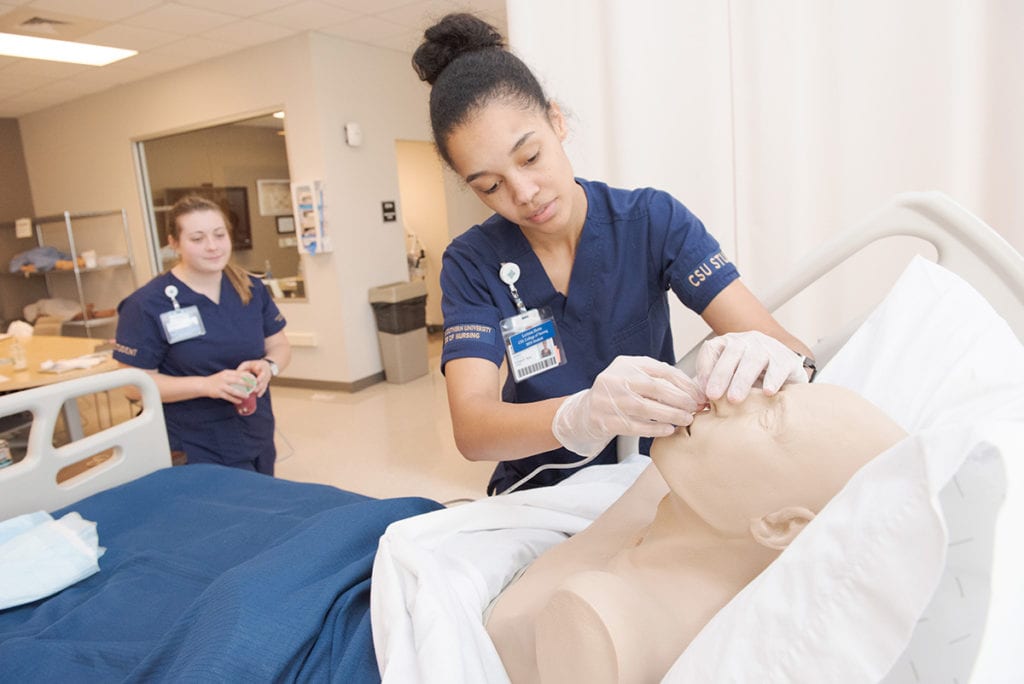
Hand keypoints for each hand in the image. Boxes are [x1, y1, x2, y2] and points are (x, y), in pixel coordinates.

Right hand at [205, 369, 257, 403]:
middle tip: (253, 387)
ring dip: (241, 394)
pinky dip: (234, 399)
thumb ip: (233, 375)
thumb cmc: (216, 380)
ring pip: (233, 390)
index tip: (254, 379)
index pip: (239, 373)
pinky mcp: (218, 393)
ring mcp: (221, 386)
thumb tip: (246, 376)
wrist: (203, 385)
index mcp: (227, 373)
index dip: (248, 376)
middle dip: (247, 384)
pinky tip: (239, 401)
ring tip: (247, 396)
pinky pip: (228, 397)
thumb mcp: (224, 375)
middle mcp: (224, 378)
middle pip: (238, 381)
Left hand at [236, 359, 271, 395]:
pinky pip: (265, 387)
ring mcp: (266, 377)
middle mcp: (265, 371)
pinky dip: (262, 392)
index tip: (256, 368)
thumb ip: (242, 369)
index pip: (260, 365)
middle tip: (254, 384)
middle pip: (263, 376)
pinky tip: (258, 396)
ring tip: (255, 392)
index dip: (258, 367)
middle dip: (259, 380)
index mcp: (260, 365)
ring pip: (264, 383)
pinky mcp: (267, 382)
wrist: (266, 366)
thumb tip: (234, 376)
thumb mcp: (247, 364)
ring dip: (260, 388)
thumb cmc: (253, 365)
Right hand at [552, 356, 705, 456]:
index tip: (699, 394)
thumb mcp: (633, 376)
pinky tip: (669, 430)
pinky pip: (635, 426)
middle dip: (680, 399)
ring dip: (670, 415)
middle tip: (695, 408)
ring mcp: (608, 400)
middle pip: (655, 388)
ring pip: (646, 408)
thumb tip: (693, 386)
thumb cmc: (617, 394)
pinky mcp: (605, 420)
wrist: (585, 412)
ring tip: (686, 419)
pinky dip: (655, 429)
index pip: (661, 370)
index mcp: (626, 364)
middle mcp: (615, 379)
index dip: (684, 383)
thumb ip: (657, 377)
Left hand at [696, 331, 806, 402]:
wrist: (787, 374)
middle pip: (732, 352)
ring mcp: (769, 347)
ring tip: (734, 399)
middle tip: (713, 396)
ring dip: (742, 380)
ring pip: (754, 359)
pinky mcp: (788, 359)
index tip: (702, 389)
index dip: (705, 368)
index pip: (712, 349)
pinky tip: (767, 392)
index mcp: (729, 343)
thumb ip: (711, 383)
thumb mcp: (729, 377)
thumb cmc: (752, 378)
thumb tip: (695, 396)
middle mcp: (748, 341)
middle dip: (721, 375)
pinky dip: (772, 379)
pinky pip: (779, 367)